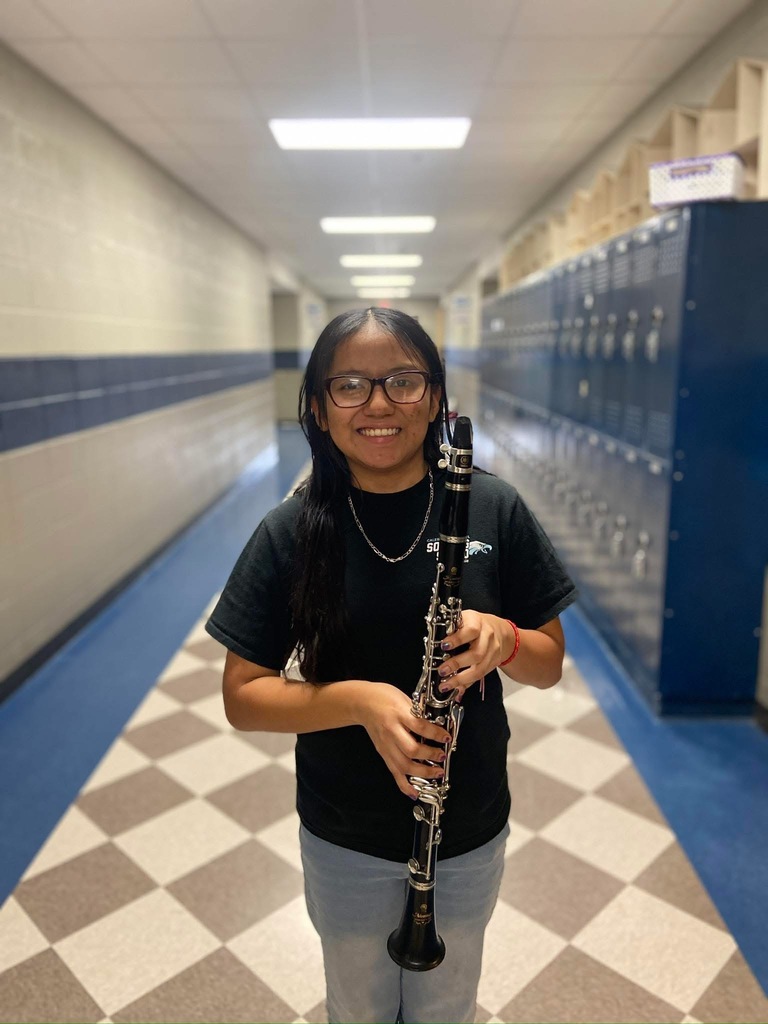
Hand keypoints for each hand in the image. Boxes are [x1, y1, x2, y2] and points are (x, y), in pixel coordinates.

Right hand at [358, 682, 451, 798]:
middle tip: (442, 756)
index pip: (420, 727)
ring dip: (422, 773)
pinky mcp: (382, 753)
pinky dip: (404, 785)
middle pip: (411, 750)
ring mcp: (386, 745)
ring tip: (436, 773)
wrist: (362, 702)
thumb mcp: (405, 698)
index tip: (446, 737)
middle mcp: (391, 731)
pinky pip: (394, 772)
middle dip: (430, 756)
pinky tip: (414, 792)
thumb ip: (419, 712)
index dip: (435, 734)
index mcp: (399, 714)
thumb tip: (438, 725)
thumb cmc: (384, 697)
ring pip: (403, 765)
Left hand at [436, 610, 510, 697]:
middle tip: (442, 670)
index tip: (443, 645)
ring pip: (480, 669)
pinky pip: (480, 676)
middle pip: (476, 654)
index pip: (470, 630)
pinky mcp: (494, 664)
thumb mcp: (463, 619)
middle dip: (457, 664)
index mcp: (477, 622)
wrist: (499, 630)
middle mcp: (487, 637)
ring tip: (446, 685)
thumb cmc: (475, 624)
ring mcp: (493, 652)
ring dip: (461, 679)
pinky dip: (467, 684)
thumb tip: (434, 643)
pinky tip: (457, 689)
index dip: (457, 639)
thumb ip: (451, 629)